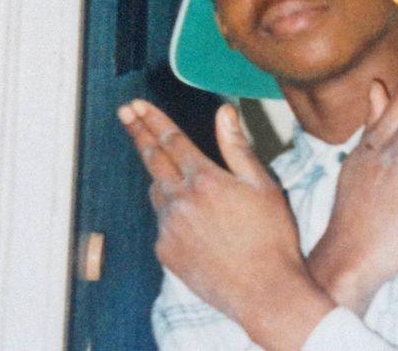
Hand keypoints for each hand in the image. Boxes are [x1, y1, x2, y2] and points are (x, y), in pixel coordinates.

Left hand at [119, 100, 333, 349]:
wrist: (264, 292)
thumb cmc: (272, 237)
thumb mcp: (263, 185)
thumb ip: (237, 146)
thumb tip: (224, 112)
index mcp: (205, 180)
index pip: (171, 140)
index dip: (152, 119)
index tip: (135, 105)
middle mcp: (180, 201)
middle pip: (153, 159)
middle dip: (139, 133)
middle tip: (126, 113)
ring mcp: (168, 229)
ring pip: (157, 192)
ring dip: (160, 177)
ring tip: (174, 173)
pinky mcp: (166, 252)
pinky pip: (163, 223)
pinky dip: (172, 213)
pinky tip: (195, 221)